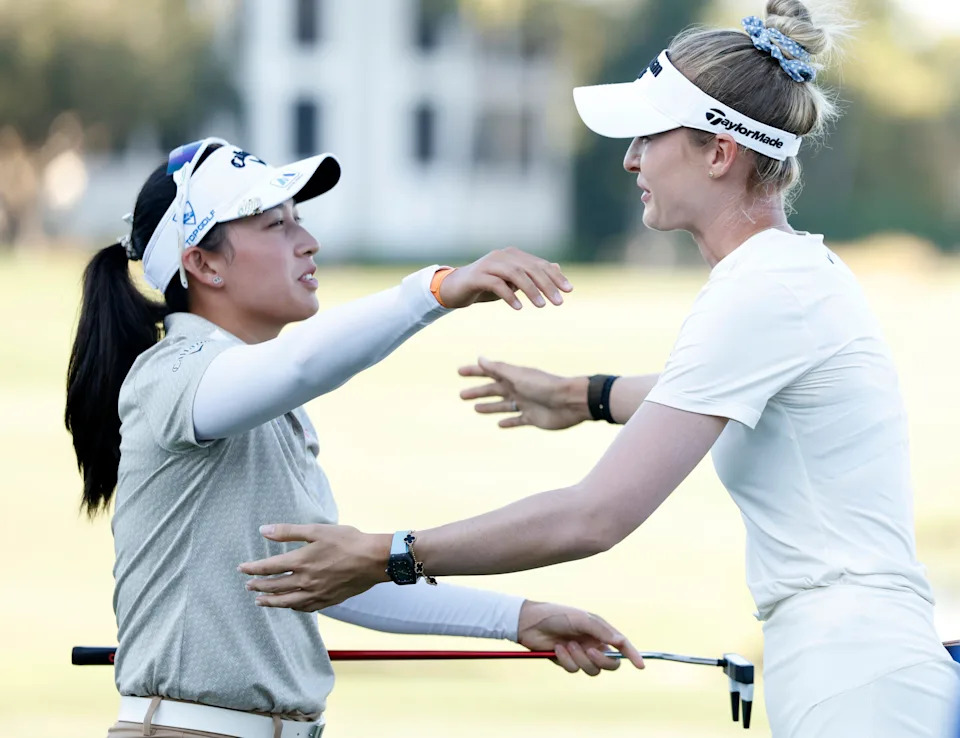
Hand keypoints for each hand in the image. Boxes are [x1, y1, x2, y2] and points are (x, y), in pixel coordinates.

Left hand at [238, 524, 389, 610]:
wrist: (374, 560)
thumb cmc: (348, 541)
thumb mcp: (317, 530)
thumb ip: (288, 531)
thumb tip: (263, 530)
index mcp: (301, 561)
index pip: (269, 567)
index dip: (253, 568)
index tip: (241, 569)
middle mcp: (306, 581)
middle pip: (275, 586)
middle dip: (259, 586)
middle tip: (248, 586)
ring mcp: (317, 593)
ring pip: (287, 602)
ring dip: (271, 602)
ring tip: (260, 602)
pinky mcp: (328, 600)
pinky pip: (305, 608)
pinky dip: (293, 607)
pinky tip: (290, 606)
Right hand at [439, 248, 572, 309]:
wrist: (454, 288)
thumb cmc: (486, 285)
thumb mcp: (512, 281)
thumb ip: (531, 274)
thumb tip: (556, 268)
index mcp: (513, 255)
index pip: (539, 264)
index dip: (555, 276)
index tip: (569, 291)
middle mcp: (502, 256)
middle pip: (530, 268)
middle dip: (547, 285)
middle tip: (559, 302)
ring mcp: (489, 264)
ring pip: (515, 274)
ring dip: (530, 290)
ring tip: (541, 306)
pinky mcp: (477, 276)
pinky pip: (496, 284)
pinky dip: (509, 295)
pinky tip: (518, 307)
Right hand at [459, 357, 590, 429]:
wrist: (570, 402)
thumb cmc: (545, 386)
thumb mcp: (518, 376)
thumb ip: (499, 369)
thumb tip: (479, 358)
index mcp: (514, 377)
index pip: (489, 372)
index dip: (474, 372)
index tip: (459, 372)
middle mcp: (518, 389)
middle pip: (493, 390)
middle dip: (478, 392)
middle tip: (461, 395)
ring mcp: (525, 404)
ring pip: (502, 405)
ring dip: (489, 407)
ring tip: (476, 409)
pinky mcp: (533, 418)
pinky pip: (517, 420)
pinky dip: (508, 422)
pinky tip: (500, 424)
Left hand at [517, 601, 644, 675]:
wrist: (530, 623)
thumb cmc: (557, 615)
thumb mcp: (581, 619)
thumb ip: (601, 631)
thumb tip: (620, 642)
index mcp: (599, 630)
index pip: (621, 644)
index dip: (632, 655)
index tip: (641, 666)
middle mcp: (593, 643)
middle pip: (610, 663)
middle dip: (602, 660)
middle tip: (590, 651)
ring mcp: (580, 654)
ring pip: (592, 669)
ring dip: (580, 659)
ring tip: (567, 645)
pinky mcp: (567, 661)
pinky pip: (574, 669)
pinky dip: (566, 660)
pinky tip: (557, 648)